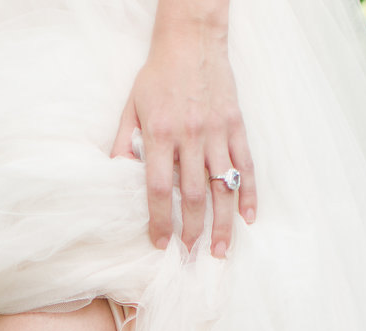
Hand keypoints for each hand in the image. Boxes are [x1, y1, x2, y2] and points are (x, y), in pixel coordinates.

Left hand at [110, 14, 255, 256]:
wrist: (191, 40)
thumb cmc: (158, 76)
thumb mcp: (131, 108)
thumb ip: (125, 145)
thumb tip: (116, 180)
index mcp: (160, 134)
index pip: (157, 188)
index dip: (159, 220)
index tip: (160, 243)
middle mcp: (190, 136)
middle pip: (192, 195)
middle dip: (192, 231)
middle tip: (190, 256)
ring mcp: (216, 132)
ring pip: (222, 187)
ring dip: (222, 224)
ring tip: (220, 251)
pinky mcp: (235, 126)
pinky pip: (245, 166)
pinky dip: (249, 194)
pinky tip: (248, 218)